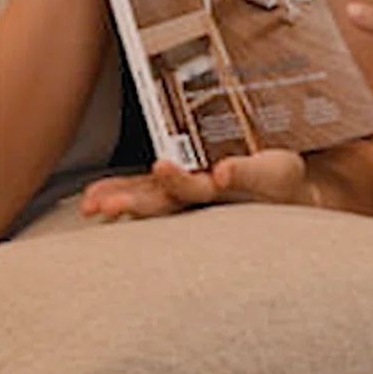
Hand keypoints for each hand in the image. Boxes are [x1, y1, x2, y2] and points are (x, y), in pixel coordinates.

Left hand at [79, 148, 314, 219]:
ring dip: (117, 200)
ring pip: (146, 199)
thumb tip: (223, 172)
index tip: (161, 166)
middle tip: (100, 207)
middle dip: (130, 202)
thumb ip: (248, 173)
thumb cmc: (281, 181)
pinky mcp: (178, 187)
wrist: (284, 193)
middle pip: (160, 203)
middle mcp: (197, 200)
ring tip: (88, 206)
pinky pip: (144, 191)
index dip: (177, 181)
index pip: (194, 191)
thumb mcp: (273, 172)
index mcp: (220, 196)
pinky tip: (93, 197)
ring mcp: (184, 196)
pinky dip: (120, 191)